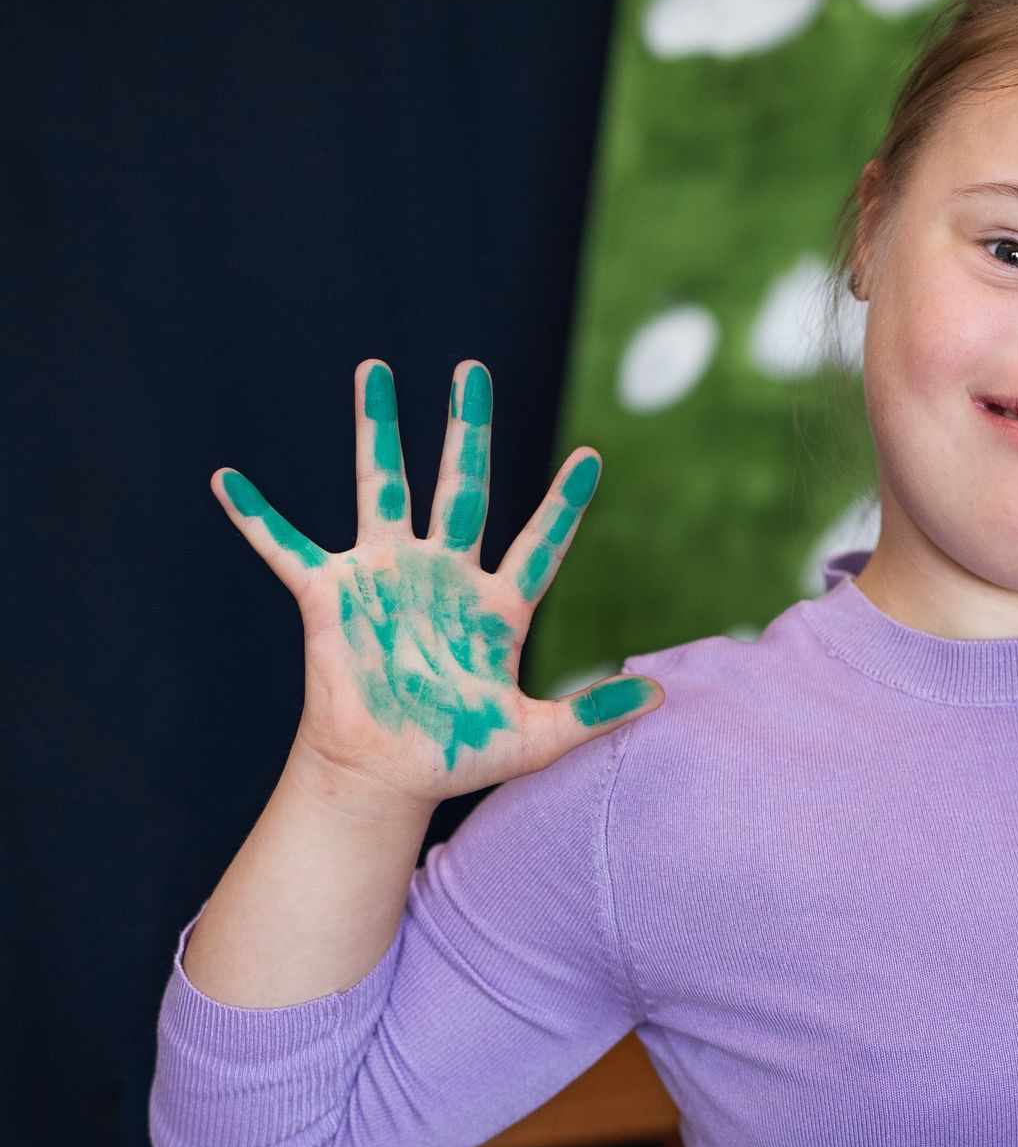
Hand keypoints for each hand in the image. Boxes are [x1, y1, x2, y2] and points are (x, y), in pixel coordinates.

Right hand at [215, 358, 658, 803]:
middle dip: (467, 427)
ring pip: (380, 485)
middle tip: (472, 369)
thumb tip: (662, 697)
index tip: (591, 455)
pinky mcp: (330, 595)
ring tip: (373, 370)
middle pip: (459, 484)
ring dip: (375, 429)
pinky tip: (227, 480)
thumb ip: (594, 713)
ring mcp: (385, 577)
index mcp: (495, 604)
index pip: (540, 542)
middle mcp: (442, 575)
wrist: (382, 777)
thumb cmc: (454, 757)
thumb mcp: (535, 739)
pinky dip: (256, 516)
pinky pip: (286, 546)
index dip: (564, 503)